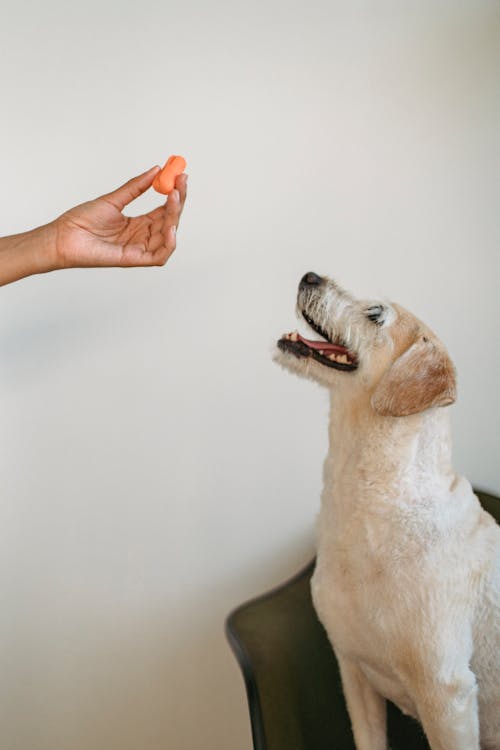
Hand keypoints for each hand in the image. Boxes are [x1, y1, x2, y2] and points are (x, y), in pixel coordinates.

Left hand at [52, 166, 187, 269]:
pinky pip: (159, 256)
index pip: (164, 210)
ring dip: (175, 218)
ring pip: (168, 237)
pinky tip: (171, 227)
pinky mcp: (134, 259)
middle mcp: (142, 237)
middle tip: (181, 183)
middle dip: (179, 202)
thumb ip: (136, 187)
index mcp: (138, 224)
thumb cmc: (82, 221)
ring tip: (174, 197)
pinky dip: (169, 244)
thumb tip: (155, 170)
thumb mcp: (113, 199)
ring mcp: (138, 248)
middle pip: (170, 222)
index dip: (175, 195)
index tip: (180, 177)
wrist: (64, 235)